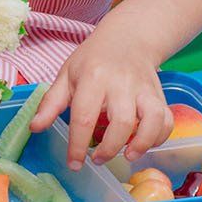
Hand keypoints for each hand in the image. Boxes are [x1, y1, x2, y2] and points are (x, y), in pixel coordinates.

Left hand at [29, 29, 171, 169]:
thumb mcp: (67, 75)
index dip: (78, 146)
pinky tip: (144, 144)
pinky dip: (160, 137)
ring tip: (128, 156)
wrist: (128, 38)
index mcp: (93, 78)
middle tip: (97, 160)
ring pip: (152, 120)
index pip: (84, 117)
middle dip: (110, 148)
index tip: (74, 164)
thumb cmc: (93, 59)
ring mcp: (144, 90)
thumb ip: (51, 103)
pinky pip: (166, 120)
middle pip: (122, 122)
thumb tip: (34, 128)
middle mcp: (121, 84)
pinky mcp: (159, 95)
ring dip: (142, 144)